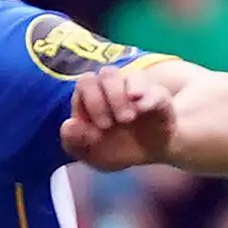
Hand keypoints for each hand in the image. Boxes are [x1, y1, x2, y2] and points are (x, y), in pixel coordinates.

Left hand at [61, 63, 177, 170]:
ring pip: (130, 75)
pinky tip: (141, 110)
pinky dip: (147, 99)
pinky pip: (155, 90)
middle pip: (106, 74)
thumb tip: (69, 124)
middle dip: (102, 99)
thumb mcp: (90, 153)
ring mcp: (138, 89)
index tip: (97, 128)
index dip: (89, 101)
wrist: (150, 152)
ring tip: (128, 119)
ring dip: (123, 97)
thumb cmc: (115, 147)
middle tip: (108, 125)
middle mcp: (116, 87)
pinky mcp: (159, 97)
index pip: (85, 83)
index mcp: (93, 96)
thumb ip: (74, 142)